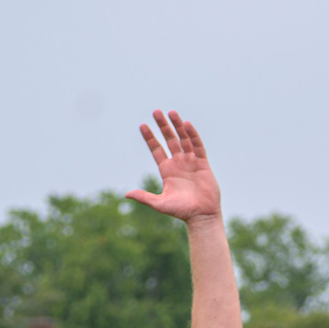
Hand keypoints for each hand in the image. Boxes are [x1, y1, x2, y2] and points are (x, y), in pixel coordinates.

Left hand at [126, 109, 221, 223]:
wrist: (201, 216)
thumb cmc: (181, 211)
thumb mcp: (159, 203)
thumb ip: (144, 197)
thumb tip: (126, 194)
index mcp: (166, 170)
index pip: (156, 149)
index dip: (150, 137)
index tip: (143, 125)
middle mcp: (178, 163)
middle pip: (169, 139)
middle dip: (163, 126)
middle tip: (156, 111)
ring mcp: (191, 162)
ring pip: (183, 139)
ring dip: (177, 126)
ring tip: (171, 112)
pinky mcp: (203, 163)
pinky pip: (197, 146)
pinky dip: (192, 135)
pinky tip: (186, 125)